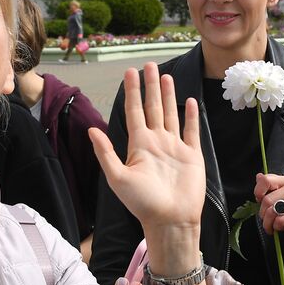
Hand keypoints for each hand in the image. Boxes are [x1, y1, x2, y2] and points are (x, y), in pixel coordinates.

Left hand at [90, 64, 203, 280]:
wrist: (171, 220)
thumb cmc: (143, 203)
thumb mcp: (118, 178)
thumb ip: (105, 153)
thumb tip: (92, 129)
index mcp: (139, 145)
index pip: (134, 111)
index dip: (132, 92)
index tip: (130, 72)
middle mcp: (156, 142)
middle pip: (152, 107)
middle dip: (150, 86)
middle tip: (148, 64)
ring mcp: (174, 147)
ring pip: (170, 114)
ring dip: (168, 96)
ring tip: (166, 76)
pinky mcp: (192, 154)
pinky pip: (191, 130)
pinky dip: (191, 116)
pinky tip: (190, 101)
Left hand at [256, 173, 283, 251]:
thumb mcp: (275, 198)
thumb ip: (266, 188)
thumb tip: (259, 176)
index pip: (266, 180)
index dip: (258, 192)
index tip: (259, 200)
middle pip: (267, 200)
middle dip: (262, 214)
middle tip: (266, 219)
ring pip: (272, 211)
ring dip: (268, 223)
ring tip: (271, 225)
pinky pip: (279, 221)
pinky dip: (276, 227)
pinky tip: (280, 227)